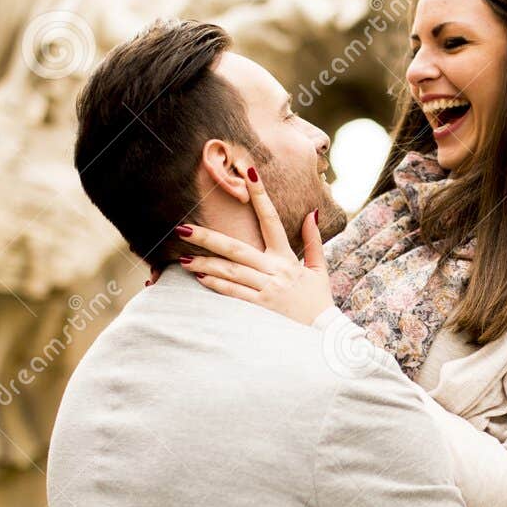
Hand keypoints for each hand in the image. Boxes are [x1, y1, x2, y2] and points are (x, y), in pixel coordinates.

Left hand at [177, 169, 332, 325]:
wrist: (324, 334)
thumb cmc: (318, 301)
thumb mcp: (319, 268)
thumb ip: (312, 240)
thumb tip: (312, 213)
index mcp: (287, 258)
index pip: (272, 219)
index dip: (261, 195)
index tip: (248, 172)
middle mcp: (275, 270)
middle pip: (236, 248)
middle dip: (208, 237)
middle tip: (183, 227)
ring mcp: (266, 290)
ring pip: (230, 271)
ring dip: (205, 263)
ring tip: (183, 257)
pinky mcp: (259, 308)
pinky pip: (234, 293)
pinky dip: (217, 285)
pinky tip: (200, 277)